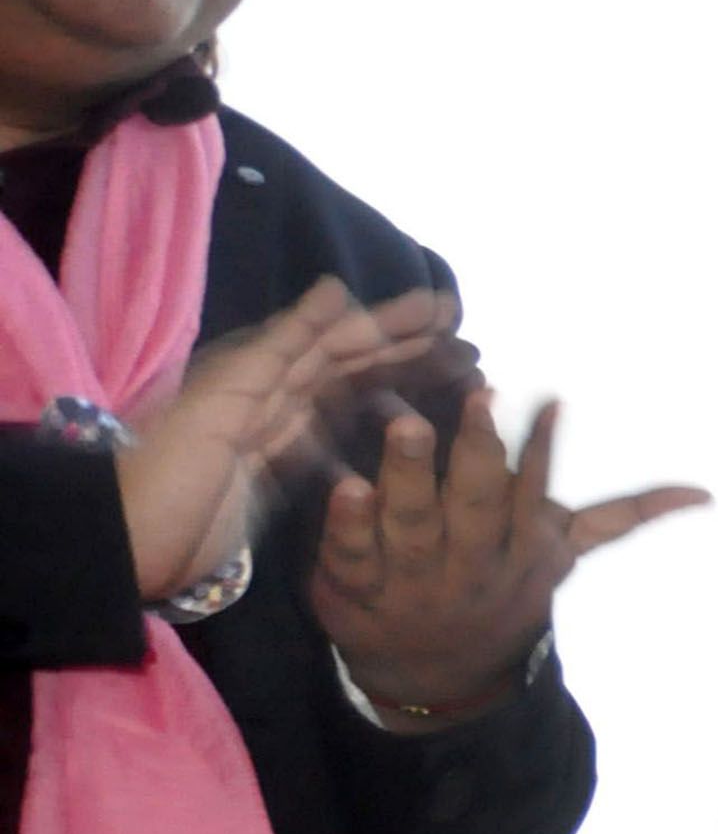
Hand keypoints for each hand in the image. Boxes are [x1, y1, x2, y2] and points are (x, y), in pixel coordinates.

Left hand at [113, 279, 447, 603]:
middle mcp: (274, 397)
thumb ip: (281, 348)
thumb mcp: (224, 400)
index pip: (339, 340)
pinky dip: (375, 440)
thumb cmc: (170, 470)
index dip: (393, 323)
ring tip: (456, 387)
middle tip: (473, 348)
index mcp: (260, 373)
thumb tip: (338, 289)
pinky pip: (340, 448)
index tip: (448, 311)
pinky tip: (411, 444)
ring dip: (403, 391)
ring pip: (353, 403)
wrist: (128, 543)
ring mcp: (278, 438)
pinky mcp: (280, 479)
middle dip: (410, 353)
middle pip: (353, 367)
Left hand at [312, 387, 707, 716]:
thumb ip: (622, 518)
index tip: (547, 402)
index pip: (534, 493)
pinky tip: (344, 486)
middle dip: (480, 452)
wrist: (436, 679)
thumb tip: (706, 494)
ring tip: (407, 423)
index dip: (541, 450)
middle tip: (479, 397)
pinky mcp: (356, 588)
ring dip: (409, 473)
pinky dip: (347, 524)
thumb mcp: (559, 556)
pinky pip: (351, 555)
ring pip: (413, 523)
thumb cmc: (497, 592)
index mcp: (522, 549)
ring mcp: (414, 578)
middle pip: (477, 504)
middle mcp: (473, 563)